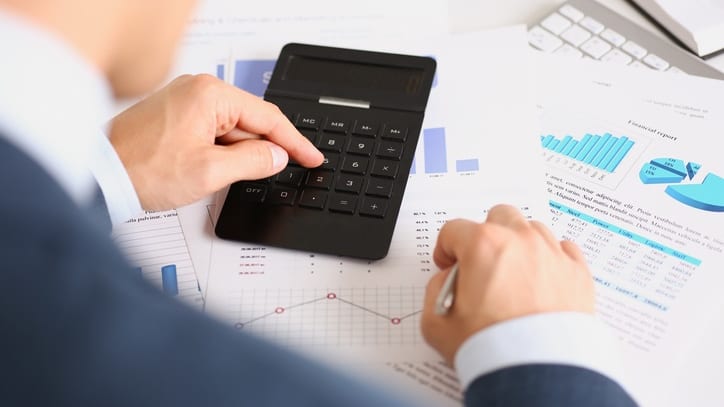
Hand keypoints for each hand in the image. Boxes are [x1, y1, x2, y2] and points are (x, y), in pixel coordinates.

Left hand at [109, 74, 323, 209]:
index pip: (267, 117)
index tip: (312, 158)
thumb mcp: (210, 172)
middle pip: (250, 122)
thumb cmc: (142, 170)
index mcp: (209, 95)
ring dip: (238, 154)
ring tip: (219, 178)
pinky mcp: (175, 115)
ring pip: (231, 129)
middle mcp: (197, 90)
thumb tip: (277, 156)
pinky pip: (212, 131)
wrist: (99, 176)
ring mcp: (184, 101)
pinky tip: (214, 170)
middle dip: (263, 150)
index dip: (295, 142)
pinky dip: (221, 151)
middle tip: (278, 173)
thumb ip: (253, 161)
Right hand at [421, 205, 593, 364]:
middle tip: (483, 263)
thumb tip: (449, 280)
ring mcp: (552, 253)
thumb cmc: (491, 346)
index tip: (449, 265)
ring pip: (533, 230)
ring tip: (514, 275)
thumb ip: (435, 290)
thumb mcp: (437, 323)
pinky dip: (552, 259)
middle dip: (487, 235)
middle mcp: (520, 241)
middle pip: (499, 216)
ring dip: (520, 245)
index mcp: (482, 245)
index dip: (446, 249)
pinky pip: (564, 249)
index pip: (454, 230)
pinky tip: (542, 280)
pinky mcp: (578, 272)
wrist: (537, 371)